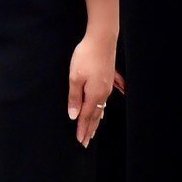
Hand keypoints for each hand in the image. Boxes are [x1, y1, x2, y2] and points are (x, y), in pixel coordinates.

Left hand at [68, 29, 116, 147]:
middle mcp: (102, 94)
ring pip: (100, 109)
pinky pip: (104, 100)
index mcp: (93, 95)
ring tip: (92, 131)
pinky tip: (102, 111)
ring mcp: (106, 88)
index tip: (80, 141)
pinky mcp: (108, 80)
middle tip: (85, 142)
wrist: (102, 40)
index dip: (82, 129)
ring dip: (95, 121)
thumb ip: (74, 97)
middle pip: (95, 116)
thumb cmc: (86, 56)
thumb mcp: (75, 77)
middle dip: (89, 129)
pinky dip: (101, 109)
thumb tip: (74, 116)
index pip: (86, 117)